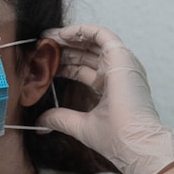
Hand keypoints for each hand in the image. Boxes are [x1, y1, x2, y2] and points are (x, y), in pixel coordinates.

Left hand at [37, 24, 173, 173]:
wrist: (133, 143)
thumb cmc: (116, 138)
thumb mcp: (79, 125)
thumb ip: (60, 119)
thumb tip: (40, 123)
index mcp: (109, 88)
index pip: (81, 69)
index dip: (62, 64)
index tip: (42, 63)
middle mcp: (116, 73)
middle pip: (85, 54)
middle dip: (62, 49)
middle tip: (41, 45)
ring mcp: (121, 64)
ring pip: (91, 42)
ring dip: (69, 38)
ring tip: (47, 37)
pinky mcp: (121, 57)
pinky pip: (101, 34)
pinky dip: (82, 30)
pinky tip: (62, 34)